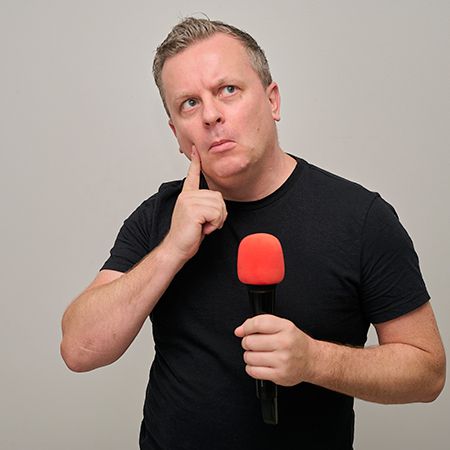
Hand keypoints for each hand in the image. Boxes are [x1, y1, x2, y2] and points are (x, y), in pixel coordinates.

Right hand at [163, 146, 227, 260]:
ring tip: (203, 227)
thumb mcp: (198, 217)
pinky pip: (217, 213)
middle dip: (219, 214)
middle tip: (206, 224)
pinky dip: (214, 224)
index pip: (192, 175)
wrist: (177, 248)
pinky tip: (203, 229)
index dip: (195, 162)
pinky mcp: (193, 210)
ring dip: (217, 220)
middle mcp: (187, 196)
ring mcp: (189, 201)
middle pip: (218, 197)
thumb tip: (217, 202)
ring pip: (219, 206)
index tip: (196, 150)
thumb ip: (204, 206)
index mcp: (187, 195)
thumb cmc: (188, 235)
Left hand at [234, 314, 313, 386]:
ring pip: (249, 357)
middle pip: (250, 341)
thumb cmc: (294, 341)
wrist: (311, 359)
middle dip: (247, 342)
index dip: (246, 327)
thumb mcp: (282, 325)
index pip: (257, 324)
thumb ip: (260, 323)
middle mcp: (284, 343)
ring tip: (258, 354)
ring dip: (249, 356)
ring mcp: (282, 360)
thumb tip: (239, 330)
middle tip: (254, 344)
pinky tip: (259, 364)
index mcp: (285, 328)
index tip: (243, 331)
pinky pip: (253, 371)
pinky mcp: (279, 375)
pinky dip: (251, 368)